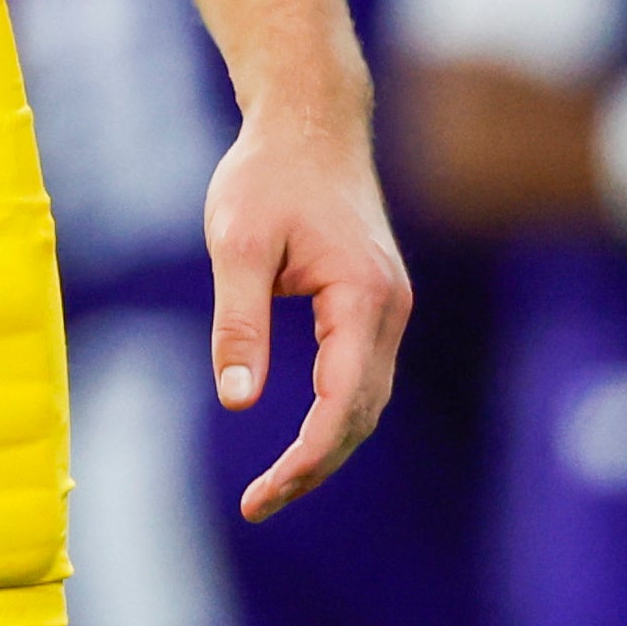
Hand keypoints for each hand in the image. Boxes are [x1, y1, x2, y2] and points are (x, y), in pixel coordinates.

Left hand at [205, 92, 405, 520]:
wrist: (309, 121)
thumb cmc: (267, 175)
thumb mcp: (237, 243)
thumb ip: (239, 323)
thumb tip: (238, 401)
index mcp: (363, 298)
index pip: (343, 405)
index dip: (305, 459)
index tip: (260, 496)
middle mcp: (389, 309)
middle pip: (361, 414)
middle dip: (314, 466)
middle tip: (260, 504)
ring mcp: (388, 307)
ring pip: (366, 400)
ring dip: (327, 446)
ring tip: (275, 486)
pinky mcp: (374, 302)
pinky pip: (361, 375)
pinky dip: (336, 414)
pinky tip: (301, 438)